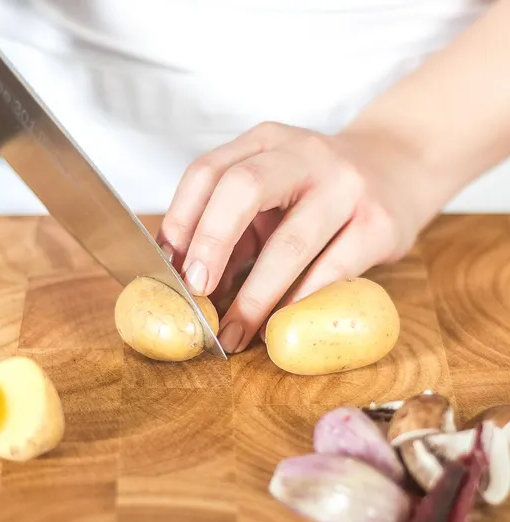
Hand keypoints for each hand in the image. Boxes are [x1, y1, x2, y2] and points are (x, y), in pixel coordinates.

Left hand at [158, 121, 441, 353]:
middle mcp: (304, 154)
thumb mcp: (274, 189)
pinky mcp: (380, 222)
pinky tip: (280, 323)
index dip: (181, 221)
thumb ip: (236, 224)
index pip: (207, 172)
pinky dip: (299, 302)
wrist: (401, 165)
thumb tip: (194, 283)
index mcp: (265, 141)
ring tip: (236, 331)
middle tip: (197, 293)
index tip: (169, 267)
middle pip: (242, 189)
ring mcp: (346, 186)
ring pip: (290, 242)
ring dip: (256, 296)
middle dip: (211, 245)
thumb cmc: (320, 188)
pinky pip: (332, 270)